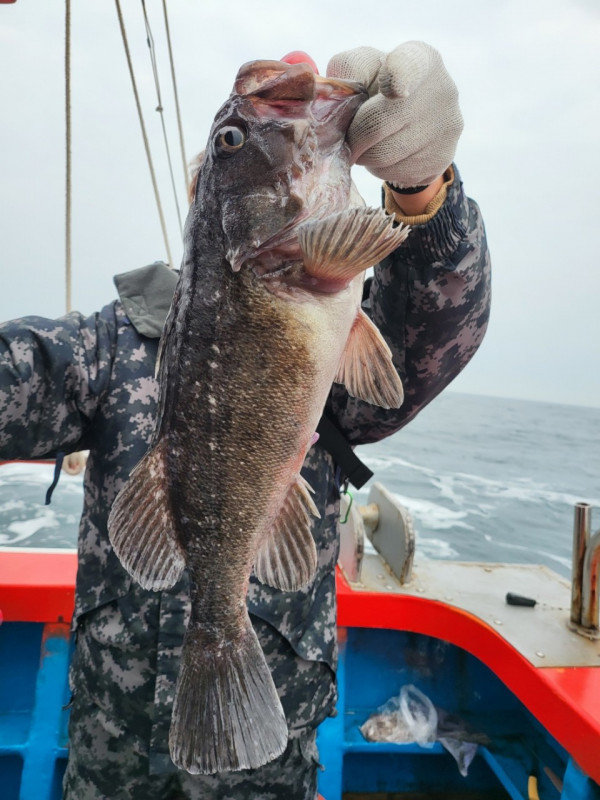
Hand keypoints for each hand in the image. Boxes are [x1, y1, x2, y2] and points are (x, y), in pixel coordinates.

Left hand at [327, 43, 462, 187]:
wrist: (414, 116)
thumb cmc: (379, 86)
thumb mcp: (364, 68)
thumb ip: (349, 70)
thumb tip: (337, 95)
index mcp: (420, 59)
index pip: (408, 66)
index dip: (397, 78)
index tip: (392, 89)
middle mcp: (442, 90)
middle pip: (377, 125)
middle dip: (354, 136)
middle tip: (349, 137)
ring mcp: (446, 128)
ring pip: (384, 156)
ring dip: (365, 155)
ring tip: (370, 144)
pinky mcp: (442, 159)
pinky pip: (396, 174)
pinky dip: (382, 170)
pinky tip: (389, 155)